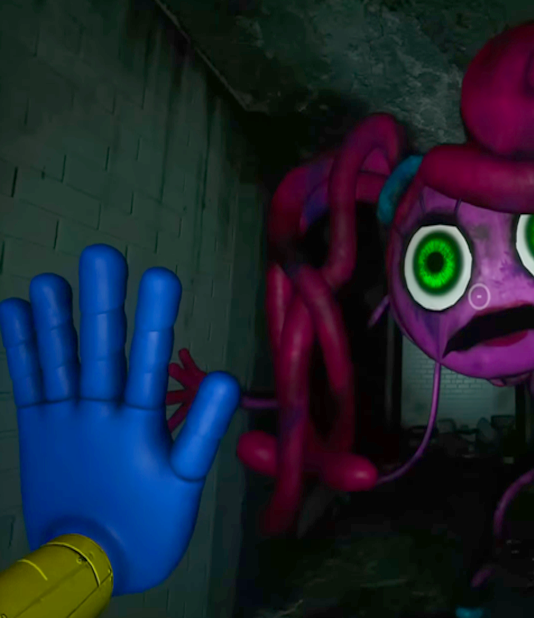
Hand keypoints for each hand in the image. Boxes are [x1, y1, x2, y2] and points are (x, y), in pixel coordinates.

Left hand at [0, 244, 240, 594]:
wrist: (88, 561)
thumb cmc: (148, 523)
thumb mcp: (186, 484)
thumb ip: (205, 429)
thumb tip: (230, 378)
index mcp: (137, 426)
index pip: (148, 361)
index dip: (154, 317)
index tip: (160, 274)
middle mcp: (96, 414)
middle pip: (101, 350)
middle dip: (103, 301)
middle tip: (101, 254)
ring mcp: (62, 420)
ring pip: (58, 361)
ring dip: (53, 319)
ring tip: (48, 277)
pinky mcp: (36, 430)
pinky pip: (27, 383)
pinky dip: (19, 348)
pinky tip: (11, 311)